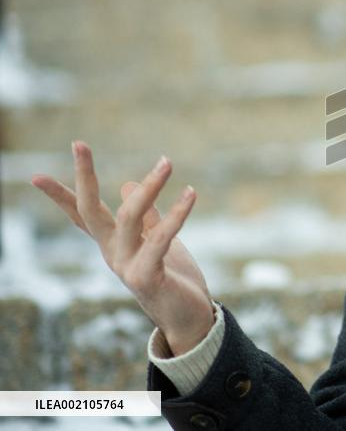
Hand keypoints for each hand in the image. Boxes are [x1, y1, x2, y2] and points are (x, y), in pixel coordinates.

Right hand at [31, 141, 214, 354]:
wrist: (189, 318)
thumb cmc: (173, 279)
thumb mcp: (158, 241)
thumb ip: (146, 217)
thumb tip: (128, 184)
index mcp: (113, 244)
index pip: (82, 215)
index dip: (62, 195)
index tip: (37, 176)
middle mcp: (113, 253)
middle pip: (91, 211)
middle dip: (84, 177)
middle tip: (78, 143)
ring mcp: (126, 266)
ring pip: (128, 216)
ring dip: (149, 187)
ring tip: (167, 161)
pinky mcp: (147, 276)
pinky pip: (160, 237)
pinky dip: (177, 213)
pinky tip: (191, 193)